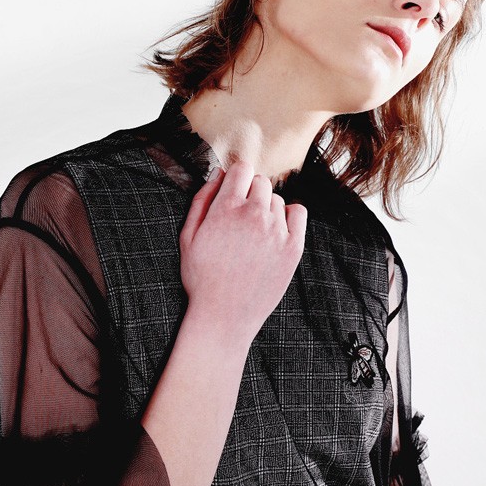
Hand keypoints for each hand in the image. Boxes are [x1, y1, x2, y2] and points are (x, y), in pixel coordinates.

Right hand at [179, 160, 307, 344]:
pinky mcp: (293, 247)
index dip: (236, 177)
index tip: (234, 190)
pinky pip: (298, 212)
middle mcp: (254, 215)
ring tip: (254, 232)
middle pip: (261, 182)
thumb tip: (217, 174)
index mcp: (226, 209)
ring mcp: (276, 231)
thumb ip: (201, 200)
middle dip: (251, 192)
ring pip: (277, 199)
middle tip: (241, 215)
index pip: (242, 169)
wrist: (224, 316)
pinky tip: (275, 231)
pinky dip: (289, 216)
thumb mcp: (188, 236)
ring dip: (267, 208)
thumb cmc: (201, 277)